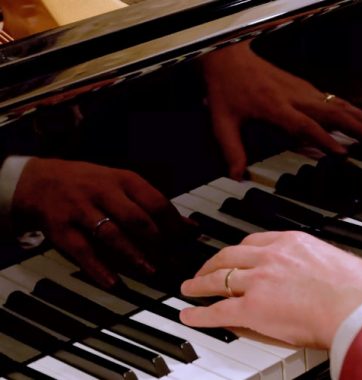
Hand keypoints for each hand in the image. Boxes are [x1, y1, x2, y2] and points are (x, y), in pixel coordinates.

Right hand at [12, 158, 187, 286]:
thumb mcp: (123, 185)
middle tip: (174, 262)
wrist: (38, 181)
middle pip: (137, 219)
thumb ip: (155, 206)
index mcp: (124, 180)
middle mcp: (103, 192)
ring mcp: (81, 210)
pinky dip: (99, 269)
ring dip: (134, 255)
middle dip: (159, 243)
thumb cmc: (90, 185)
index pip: (156, 202)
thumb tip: (191, 228)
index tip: (187, 243)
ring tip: (151, 271)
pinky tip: (114, 284)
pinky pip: (82, 251)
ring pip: (112, 234)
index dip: (174, 225)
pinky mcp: (61, 230)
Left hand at [180, 231, 361, 347]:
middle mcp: (270, 257)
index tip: (236, 255)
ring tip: (190, 288)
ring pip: (218, 279)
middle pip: (230, 256)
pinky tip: (191, 315)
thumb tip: (324, 271)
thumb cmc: (359, 289)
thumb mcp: (338, 262)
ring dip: (200, 283)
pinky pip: (217, 310)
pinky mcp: (252, 308)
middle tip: (206, 270)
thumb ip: (321, 264)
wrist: (357, 307)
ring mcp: (258, 281)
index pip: (255, 242)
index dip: (240, 251)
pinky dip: (200, 313)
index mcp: (292, 243)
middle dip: (214, 263)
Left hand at [202, 41, 361, 178]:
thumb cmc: (228, 88)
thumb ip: (232, 149)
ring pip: (338, 105)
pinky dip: (352, 111)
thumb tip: (237, 175)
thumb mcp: (222, 121)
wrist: (230, 58)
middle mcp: (294, 97)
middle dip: (358, 127)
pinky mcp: (306, 88)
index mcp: (275, 106)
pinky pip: (334, 100)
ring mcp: (303, 91)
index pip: (305, 125)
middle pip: (333, 113)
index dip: (325, 139)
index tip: (343, 153)